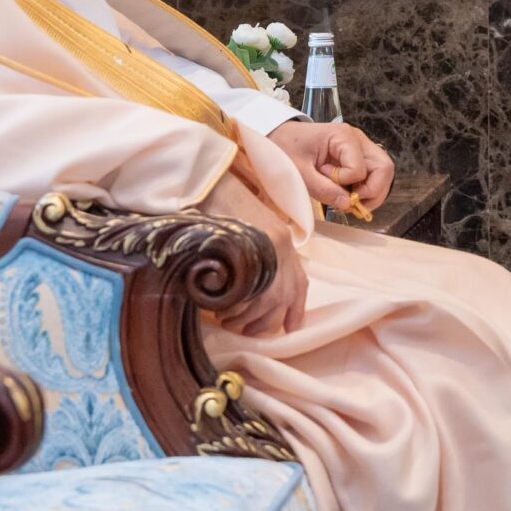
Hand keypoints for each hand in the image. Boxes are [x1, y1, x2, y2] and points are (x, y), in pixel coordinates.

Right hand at [201, 167, 308, 336]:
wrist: (211, 182)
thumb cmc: (222, 207)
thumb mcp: (247, 233)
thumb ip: (257, 257)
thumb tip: (249, 292)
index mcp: (282, 242)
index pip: (299, 283)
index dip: (295, 310)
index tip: (289, 329)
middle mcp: (280, 246)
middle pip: (284, 297)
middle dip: (266, 321)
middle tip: (244, 329)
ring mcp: (266, 247)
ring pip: (267, 299)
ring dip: (247, 318)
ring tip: (229, 320)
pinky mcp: (250, 247)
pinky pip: (250, 290)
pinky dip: (237, 307)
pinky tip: (223, 310)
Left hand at [265, 119, 395, 217]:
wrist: (278, 136)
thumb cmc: (285, 149)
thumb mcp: (298, 171)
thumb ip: (322, 188)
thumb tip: (348, 205)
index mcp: (343, 137)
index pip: (359, 169)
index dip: (346, 184)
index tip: (325, 183)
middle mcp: (358, 139)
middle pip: (384, 168)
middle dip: (373, 192)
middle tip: (352, 203)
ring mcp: (361, 147)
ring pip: (383, 172)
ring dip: (372, 192)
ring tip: (350, 201)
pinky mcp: (358, 155)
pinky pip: (373, 174)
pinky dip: (366, 188)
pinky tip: (349, 194)